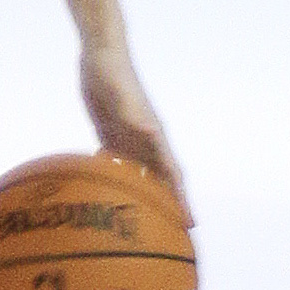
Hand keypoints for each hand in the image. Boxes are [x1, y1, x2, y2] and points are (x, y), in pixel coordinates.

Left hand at [79, 44, 192, 224]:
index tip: (189, 222)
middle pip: (160, 179)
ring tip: (145, 221)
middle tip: (172, 234)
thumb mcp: (121, 94)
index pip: (172, 173)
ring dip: (144, 195)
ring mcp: (127, 137)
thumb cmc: (113, 73)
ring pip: (139, 173)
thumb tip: (152, 131)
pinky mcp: (110, 132)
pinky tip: (108, 194)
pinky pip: (115, 162)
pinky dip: (117, 179)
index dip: (181, 199)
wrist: (100, 55)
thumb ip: (135, 114)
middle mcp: (144, 140)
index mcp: (153, 134)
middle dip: (168, 205)